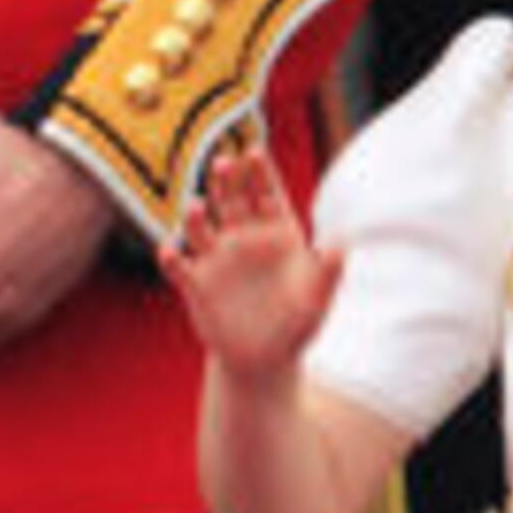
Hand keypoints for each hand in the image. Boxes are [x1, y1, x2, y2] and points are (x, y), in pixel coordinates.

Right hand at [156, 141, 339, 380]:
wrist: (264, 360)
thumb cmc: (296, 326)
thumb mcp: (316, 301)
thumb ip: (327, 272)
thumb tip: (342, 243)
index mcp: (277, 234)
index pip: (268, 194)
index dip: (261, 173)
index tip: (256, 152)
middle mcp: (244, 238)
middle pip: (231, 200)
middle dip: (226, 181)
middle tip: (224, 162)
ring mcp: (217, 259)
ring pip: (201, 227)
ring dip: (196, 215)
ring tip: (197, 206)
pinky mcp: (195, 284)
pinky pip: (179, 267)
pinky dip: (172, 258)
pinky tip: (170, 252)